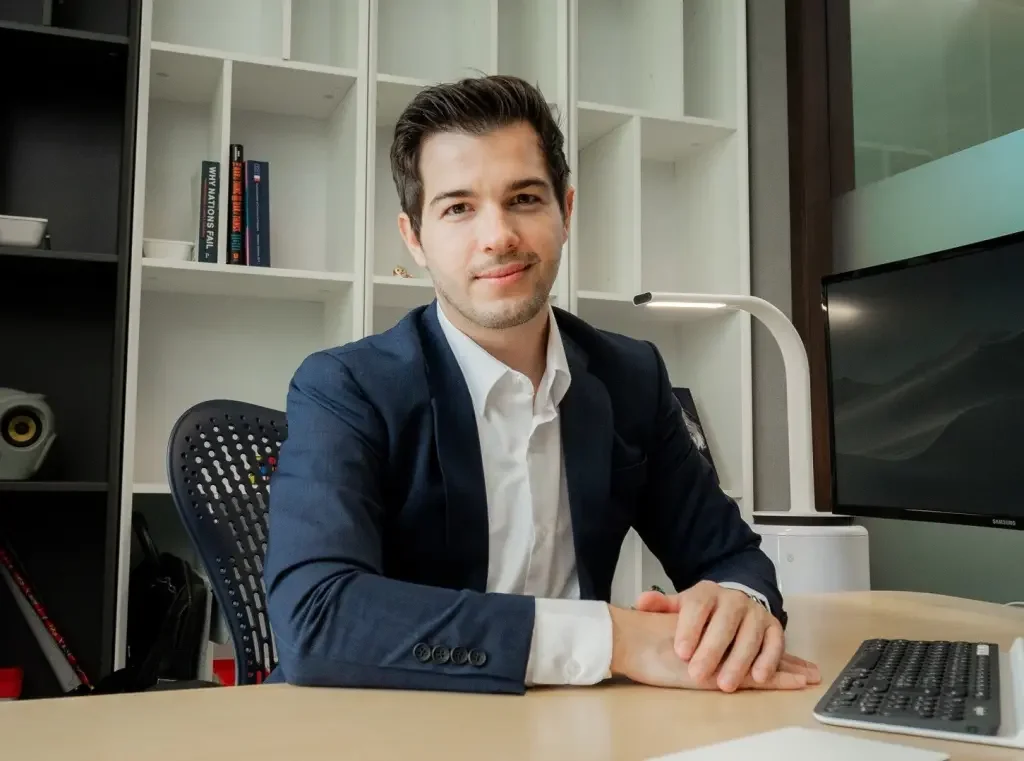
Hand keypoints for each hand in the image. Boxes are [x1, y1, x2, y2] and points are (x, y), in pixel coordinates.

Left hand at [633, 583, 819, 692]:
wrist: (734, 602)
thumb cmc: (702, 613)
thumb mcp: (682, 606)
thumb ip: (662, 606)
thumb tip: (641, 602)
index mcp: (707, 593)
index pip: (697, 607)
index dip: (689, 629)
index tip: (681, 652)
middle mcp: (734, 600)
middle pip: (724, 623)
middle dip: (711, 650)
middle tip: (697, 675)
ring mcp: (756, 613)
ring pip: (749, 636)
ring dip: (738, 661)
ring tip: (724, 685)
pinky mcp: (774, 627)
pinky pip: (775, 643)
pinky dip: (768, 660)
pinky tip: (758, 678)